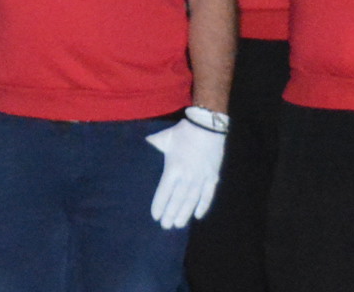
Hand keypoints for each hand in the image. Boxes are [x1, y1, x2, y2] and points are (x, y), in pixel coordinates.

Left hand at [144, 112, 226, 228]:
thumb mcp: (164, 138)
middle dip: (171, 214)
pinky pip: (208, 195)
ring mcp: (201, 178)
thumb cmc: (183, 132)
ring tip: (178, 225)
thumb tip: (141, 148)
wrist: (207, 126)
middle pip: (177, 200)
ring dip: (185, 214)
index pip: (164, 192)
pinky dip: (203, 206)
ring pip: (192, 201)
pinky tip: (197, 216)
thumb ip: (153, 146)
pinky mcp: (212, 176)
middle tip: (165, 226)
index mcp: (173, 168)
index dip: (159, 205)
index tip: (155, 216)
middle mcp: (187, 176)